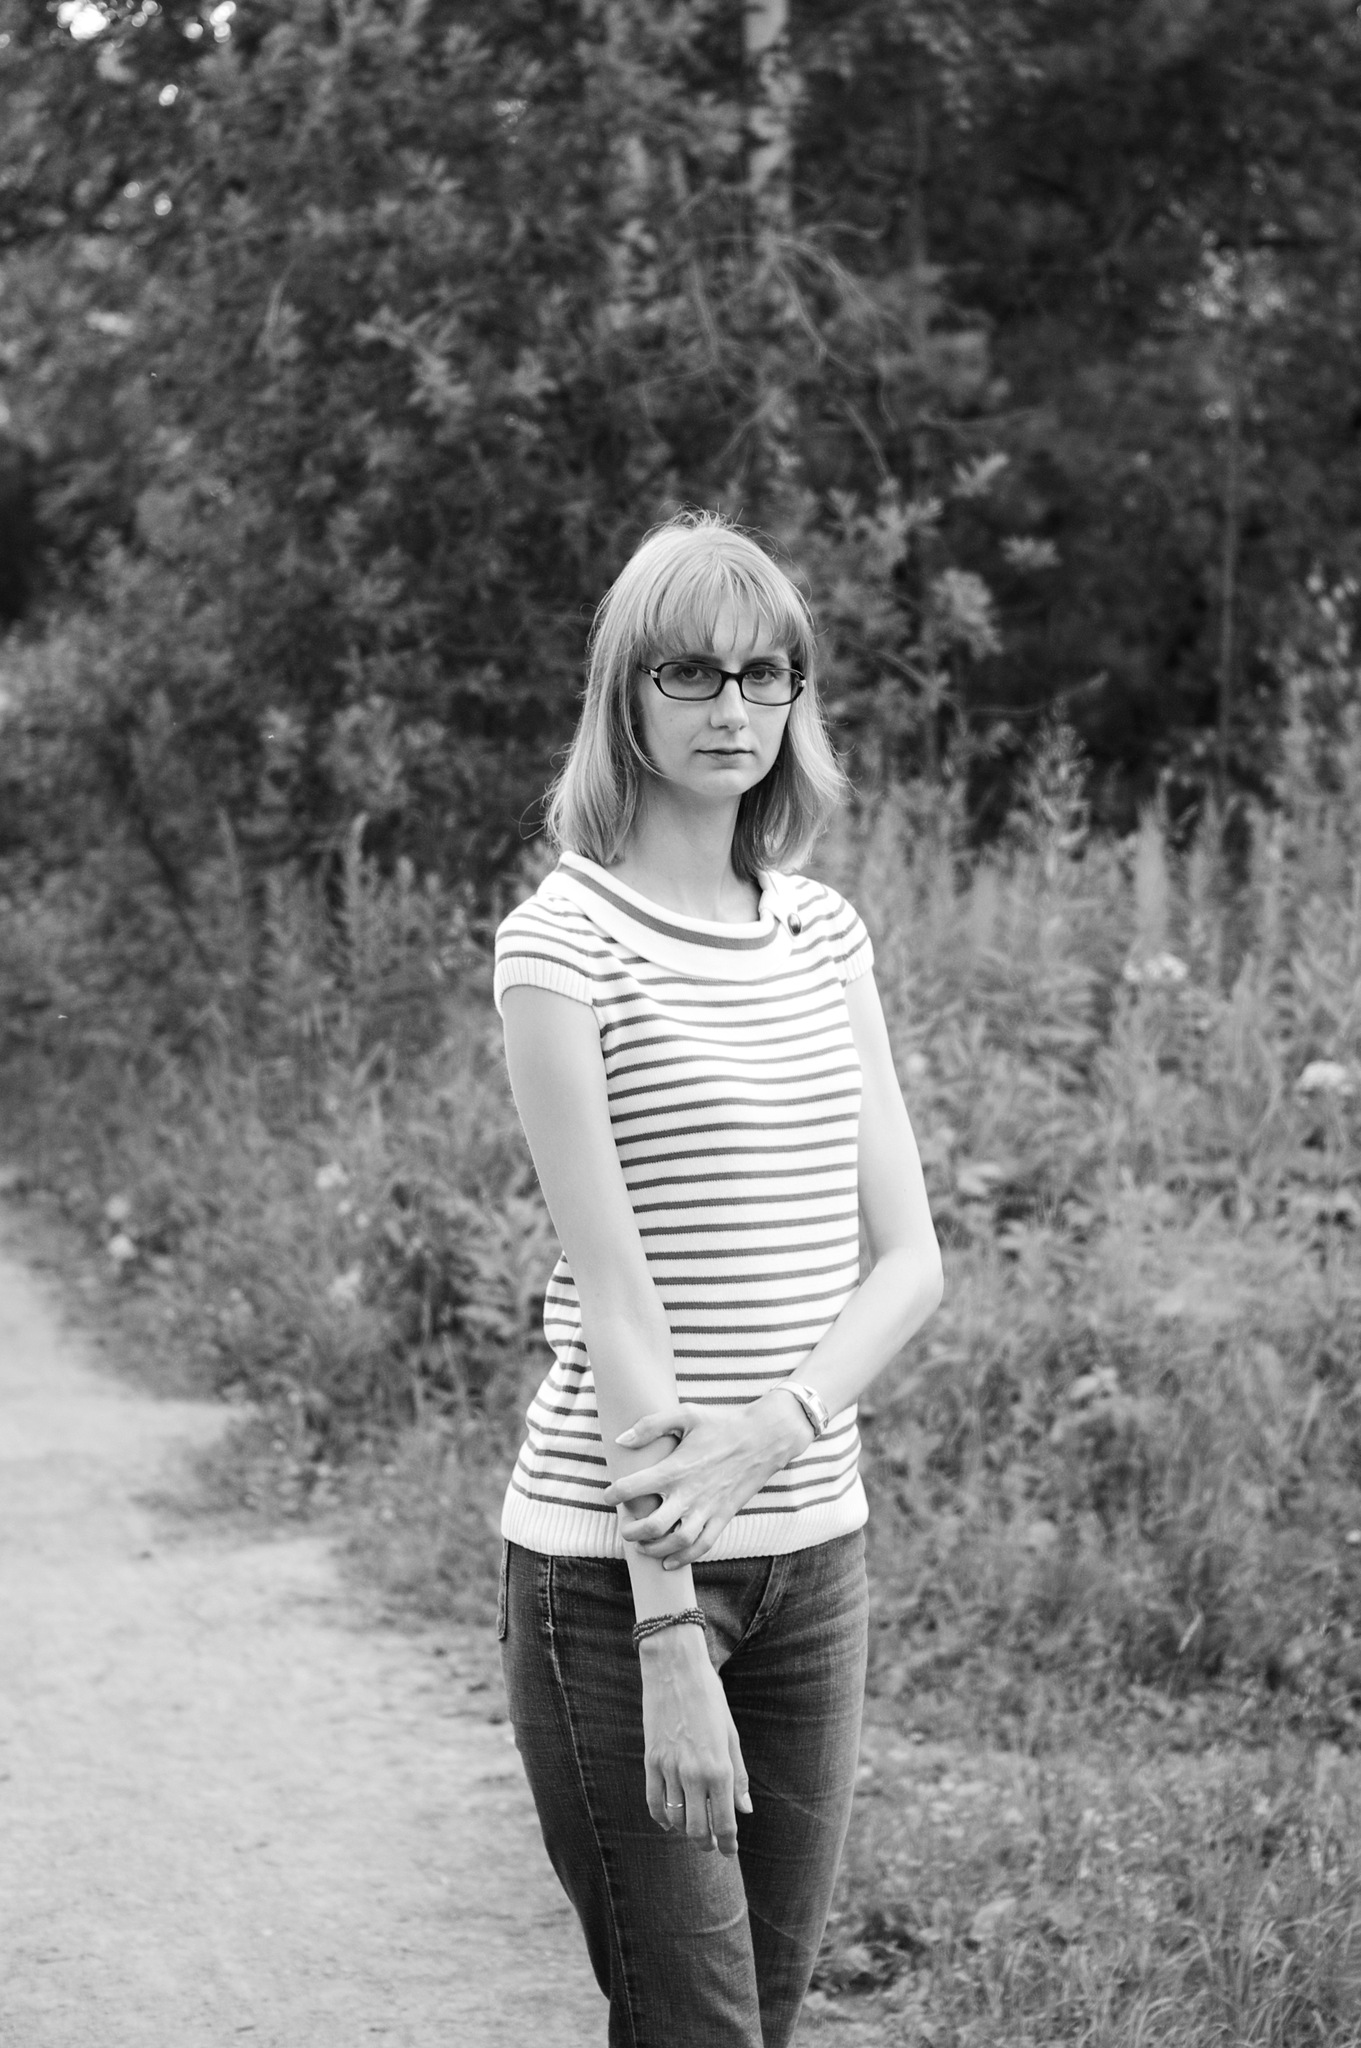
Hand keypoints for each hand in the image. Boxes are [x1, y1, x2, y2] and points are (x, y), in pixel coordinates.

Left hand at [604, 1395, 813, 1566]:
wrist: (765, 1438)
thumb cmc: (722, 1423)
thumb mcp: (686, 1414)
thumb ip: (651, 1425)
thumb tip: (621, 1440)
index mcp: (675, 1468)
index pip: (634, 1488)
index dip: (614, 1494)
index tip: (609, 1495)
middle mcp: (689, 1493)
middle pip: (652, 1526)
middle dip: (632, 1532)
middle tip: (624, 1527)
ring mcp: (708, 1509)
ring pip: (676, 1542)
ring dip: (654, 1549)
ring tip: (642, 1546)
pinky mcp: (723, 1517)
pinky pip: (702, 1546)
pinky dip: (683, 1558)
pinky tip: (668, 1562)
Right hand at [640, 1624, 751, 1853]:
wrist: (675, 1669)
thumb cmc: (710, 1698)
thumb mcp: (731, 1735)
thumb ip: (738, 1776)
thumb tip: (745, 1809)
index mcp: (719, 1768)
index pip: (724, 1823)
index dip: (727, 1844)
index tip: (729, 1852)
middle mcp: (693, 1774)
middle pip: (697, 1829)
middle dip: (706, 1842)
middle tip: (712, 1843)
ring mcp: (669, 1768)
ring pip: (675, 1819)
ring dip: (685, 1831)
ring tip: (693, 1830)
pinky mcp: (650, 1760)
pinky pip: (654, 1801)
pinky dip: (661, 1818)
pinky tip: (669, 1821)